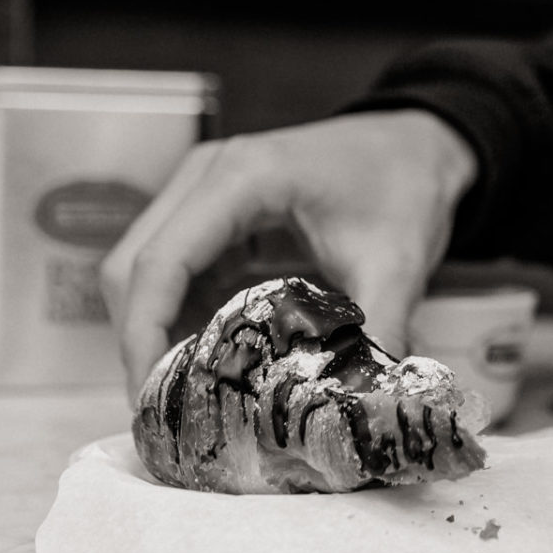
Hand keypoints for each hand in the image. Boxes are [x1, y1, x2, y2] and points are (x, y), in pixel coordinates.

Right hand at [99, 110, 477, 400]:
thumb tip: (362, 406)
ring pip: (146, 272)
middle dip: (142, 341)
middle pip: (134, 268)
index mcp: (242, 177)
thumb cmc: (405, 183)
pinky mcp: (214, 212)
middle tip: (170, 410)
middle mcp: (207, 175)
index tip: (153, 400)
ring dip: (157, 331)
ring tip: (189, 396)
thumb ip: (378, 329)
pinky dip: (182, 316)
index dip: (144, 335)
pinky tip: (211, 360)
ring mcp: (204, 190)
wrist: (418, 142)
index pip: (161, 262)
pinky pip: (176, 270)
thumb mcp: (397, 260)